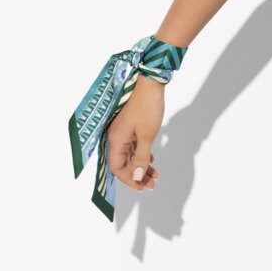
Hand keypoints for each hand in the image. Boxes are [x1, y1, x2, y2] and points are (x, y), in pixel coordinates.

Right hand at [106, 73, 164, 191]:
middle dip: (138, 175)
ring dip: (142, 165)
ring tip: (155, 175)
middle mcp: (116, 137)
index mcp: (116, 140)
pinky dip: (142, 154)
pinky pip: (134, 146)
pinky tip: (151, 159)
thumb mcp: (147, 135)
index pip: (117, 168)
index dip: (129, 179)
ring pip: (130, 155)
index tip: (142, 187)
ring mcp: (123, 131)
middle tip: (152, 184)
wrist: (150, 83)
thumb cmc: (147, 107)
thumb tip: (137, 176)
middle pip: (124, 163)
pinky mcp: (131, 126)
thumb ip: (141, 157)